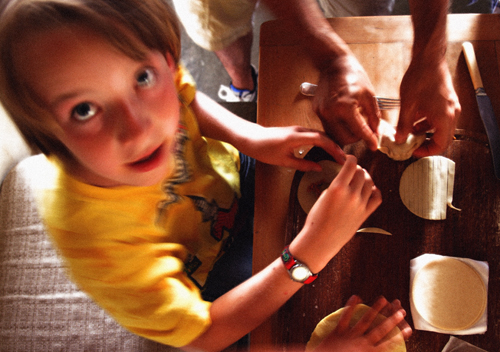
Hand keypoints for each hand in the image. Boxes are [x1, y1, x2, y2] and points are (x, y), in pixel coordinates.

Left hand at [246, 125, 345, 170]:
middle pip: (323, 136)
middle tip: (344, 159)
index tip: (341, 158)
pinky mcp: (296, 131)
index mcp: (296, 137)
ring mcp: (298, 129)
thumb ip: (302, 165)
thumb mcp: (284, 161)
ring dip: (330, 144)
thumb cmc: (264, 150)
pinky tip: (327, 150)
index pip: (321, 140)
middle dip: (335, 147)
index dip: (333, 148)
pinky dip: (323, 142)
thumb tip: (319, 168)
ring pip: (319, 134)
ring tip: (338, 155)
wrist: (251, 138)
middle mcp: (299, 130)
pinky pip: (313, 135)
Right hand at [290, 155, 380, 272]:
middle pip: (361, 173)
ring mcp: (360, 205)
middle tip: (353, 170)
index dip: (350, 159)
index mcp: (338, 187)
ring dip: (366, 178)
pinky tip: (370, 190)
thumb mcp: (322, 196)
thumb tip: (345, 179)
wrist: (320, 240)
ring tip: (361, 179)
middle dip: (357, 169)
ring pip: (370, 183)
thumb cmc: (316, 219)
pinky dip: (375, 191)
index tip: (349, 158)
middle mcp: (351, 194)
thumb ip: (336, 186)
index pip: (351, 165)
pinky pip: (377, 198)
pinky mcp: (365, 214)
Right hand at [312, 54, 379, 150]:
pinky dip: (338, 127)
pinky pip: (328, 126)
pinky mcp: (316, 111)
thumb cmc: (353, 75)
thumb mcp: (370, 95)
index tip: (374, 146)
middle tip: (364, 132)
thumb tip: (375, 132)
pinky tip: (344, 118)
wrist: (334, 64)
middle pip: (343, 139)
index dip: (369, 140)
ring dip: (345, 134)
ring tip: (354, 124)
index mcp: (345, 106)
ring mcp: (321, 112)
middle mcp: (330, 112)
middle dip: (356, 138)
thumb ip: (373, 117)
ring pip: (334, 135)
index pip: (359, 131)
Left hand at [315, 296, 411, 351]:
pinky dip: (350, 306)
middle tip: (401, 311)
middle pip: (379, 330)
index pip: (387, 344)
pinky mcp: (338, 332)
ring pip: (365, 320)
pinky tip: (356, 296)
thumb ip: (374, 351)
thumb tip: (382, 348)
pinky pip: (345, 317)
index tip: (408, 329)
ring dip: (375, 309)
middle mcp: (361, 344)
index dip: (399, 336)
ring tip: (383, 299)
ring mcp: (350, 336)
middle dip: (392, 320)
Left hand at [396, 59, 460, 156]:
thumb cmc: (420, 78)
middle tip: (410, 144)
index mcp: (445, 117)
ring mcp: (451, 106)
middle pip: (442, 138)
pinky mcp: (447, 101)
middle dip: (426, 143)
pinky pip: (440, 117)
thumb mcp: (408, 105)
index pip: (441, 144)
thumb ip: (403, 125)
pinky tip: (413, 118)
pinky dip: (428, 121)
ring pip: (440, 127)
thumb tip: (399, 139)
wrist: (428, 58)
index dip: (426, 151)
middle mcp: (452, 113)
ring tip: (408, 130)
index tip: (413, 151)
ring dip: (425, 131)